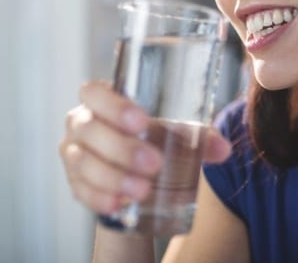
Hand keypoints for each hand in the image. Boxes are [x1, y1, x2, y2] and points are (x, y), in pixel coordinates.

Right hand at [59, 80, 231, 214]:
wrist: (138, 171)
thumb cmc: (155, 138)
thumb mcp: (175, 132)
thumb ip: (200, 137)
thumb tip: (223, 149)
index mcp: (102, 99)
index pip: (93, 92)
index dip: (113, 106)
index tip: (142, 121)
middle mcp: (81, 123)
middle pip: (88, 130)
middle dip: (121, 148)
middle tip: (154, 163)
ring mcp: (73, 153)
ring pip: (83, 163)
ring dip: (113, 178)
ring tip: (143, 190)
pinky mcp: (75, 182)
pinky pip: (80, 191)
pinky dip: (99, 198)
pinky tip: (118, 205)